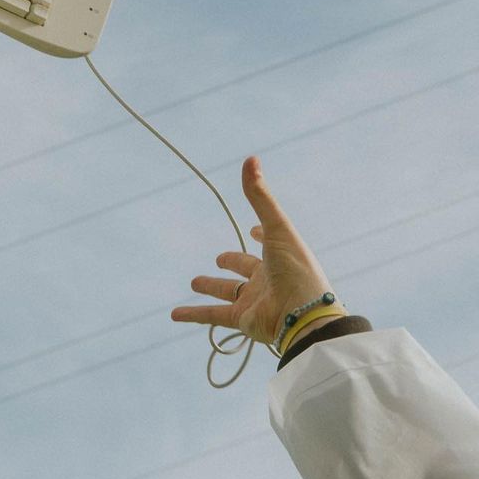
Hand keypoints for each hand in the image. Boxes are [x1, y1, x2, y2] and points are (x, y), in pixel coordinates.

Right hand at [171, 156, 342, 346]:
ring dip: (211, 288)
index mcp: (280, 255)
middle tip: (219, 258)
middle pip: (245, 269)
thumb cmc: (296, 268)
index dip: (262, 233)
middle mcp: (268, 278)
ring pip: (227, 293)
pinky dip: (194, 314)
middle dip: (232, 262)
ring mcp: (255, 300)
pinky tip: (175, 314)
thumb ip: (260, 196)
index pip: (269, 241)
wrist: (303, 316)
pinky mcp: (243, 320)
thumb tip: (251, 158)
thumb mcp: (277, 227)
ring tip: (194, 281)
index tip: (254, 229)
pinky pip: (213, 316)